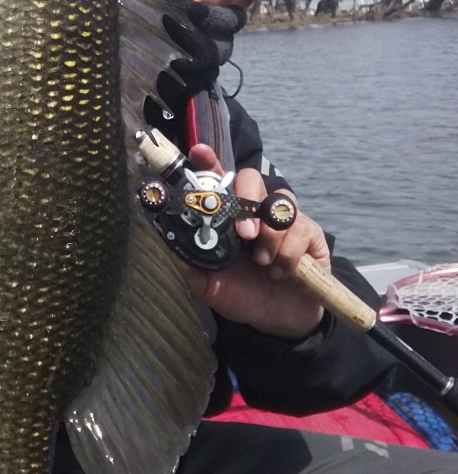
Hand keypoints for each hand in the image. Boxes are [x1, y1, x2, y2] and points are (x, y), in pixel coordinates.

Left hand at [179, 143, 329, 339]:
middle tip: (244, 235)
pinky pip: (302, 230)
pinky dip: (288, 253)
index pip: (220, 180)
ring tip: (263, 262)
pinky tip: (280, 272)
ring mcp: (286, 220)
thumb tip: (161, 229)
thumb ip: (188, 259)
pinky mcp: (311, 236)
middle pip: (252, 179)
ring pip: (279, 204)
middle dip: (247, 202)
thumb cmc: (242, 294)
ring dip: (270, 235)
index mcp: (229, 217)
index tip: (199, 153)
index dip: (209, 163)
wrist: (278, 321)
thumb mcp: (208, 283)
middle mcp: (257, 211)